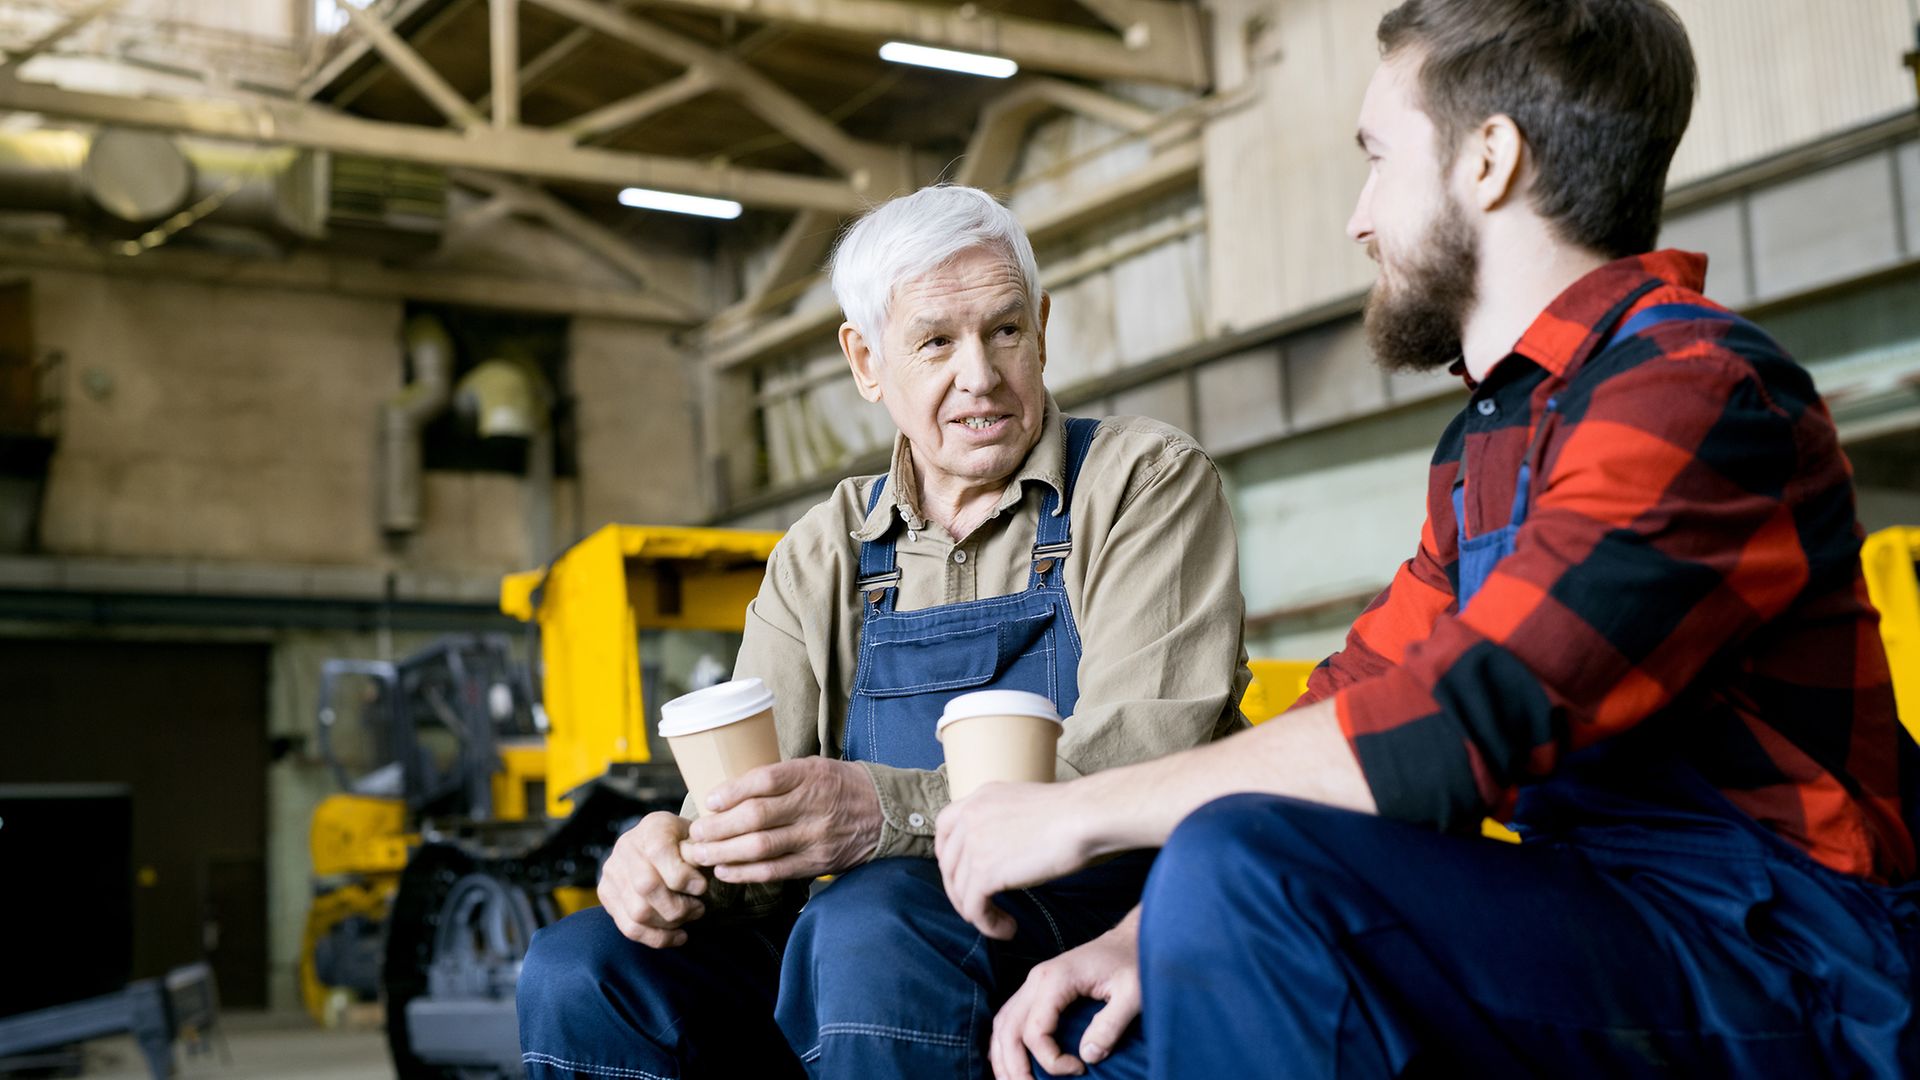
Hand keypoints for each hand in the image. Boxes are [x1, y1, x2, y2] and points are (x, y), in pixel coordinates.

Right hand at [597, 811, 705, 947]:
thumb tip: (703, 863)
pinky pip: (630, 928)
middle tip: (698, 909)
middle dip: (678, 906)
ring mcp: (612, 873)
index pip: (659, 853)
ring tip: (688, 917)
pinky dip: (658, 938)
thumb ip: (700, 851)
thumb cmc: (686, 844)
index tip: (702, 887)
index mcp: (652, 828)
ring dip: (670, 923)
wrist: (657, 844)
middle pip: (646, 886)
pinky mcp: (607, 896)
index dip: (683, 876)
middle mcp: (626, 847)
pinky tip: (679, 936)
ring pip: (638, 912)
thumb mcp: (697, 839)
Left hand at [681, 757, 881, 882]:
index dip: (733, 791)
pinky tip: (725, 871)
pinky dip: (746, 873)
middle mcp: (812, 805)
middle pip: (756, 817)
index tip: (710, 800)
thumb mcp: (814, 767)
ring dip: (724, 853)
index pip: (765, 781)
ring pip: (761, 847)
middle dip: (718, 828)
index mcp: (810, 775)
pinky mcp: (818, 862)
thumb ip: (779, 778)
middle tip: (695, 834)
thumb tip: (729, 791)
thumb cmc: (840, 786)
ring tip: (700, 855)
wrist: (885, 813)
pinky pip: (776, 870)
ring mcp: (815, 836)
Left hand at [935, 781, 1098, 939]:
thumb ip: (1003, 821)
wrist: (1083, 817)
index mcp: (979, 798)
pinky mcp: (985, 872)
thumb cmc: (1071, 814)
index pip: (944, 827)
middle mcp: (970, 817)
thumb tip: (1000, 851)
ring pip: (959, 891)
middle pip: (948, 864)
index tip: (962, 874)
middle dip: (961, 891)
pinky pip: (974, 908)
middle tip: (983, 906)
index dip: (948, 856)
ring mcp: (974, 844)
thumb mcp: (1024, 805)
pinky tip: (1008, 929)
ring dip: (978, 912)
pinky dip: (988, 925)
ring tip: (1001, 923)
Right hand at [990, 916, 1140, 1079]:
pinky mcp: (1037, 989)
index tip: (1079, 1069)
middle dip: (1014, 1067)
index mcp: (1056, 979)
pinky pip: (1008, 1019)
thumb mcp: (1132, 994)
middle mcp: (1036, 980)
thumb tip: (1087, 1057)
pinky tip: (1010, 1063)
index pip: (1035, 1031)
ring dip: (1003, 1058)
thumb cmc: (1132, 963)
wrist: (1129, 939)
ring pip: (1002, 1025)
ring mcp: (1033, 983)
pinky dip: (1004, 1044)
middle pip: (1008, 1030)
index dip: (1051, 1060)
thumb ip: (1110, 1025)